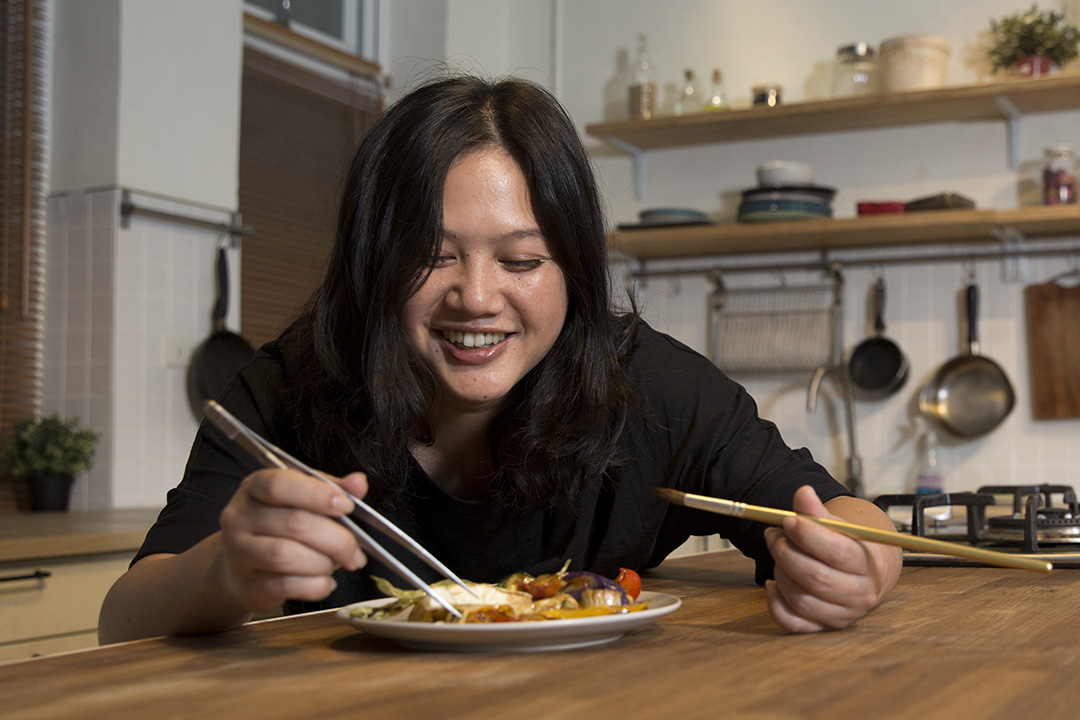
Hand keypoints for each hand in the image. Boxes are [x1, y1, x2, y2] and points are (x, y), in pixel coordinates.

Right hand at [217, 469, 368, 612]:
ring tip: (336, 565)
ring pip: (285, 556)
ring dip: (323, 563)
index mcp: (255, 486)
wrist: (241, 568)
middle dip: (336, 539)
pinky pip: (284, 585)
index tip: (346, 506)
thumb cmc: (278, 526)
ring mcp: (238, 552)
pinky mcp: (246, 585)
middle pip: (293, 524)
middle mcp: (240, 517)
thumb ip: (331, 489)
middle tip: (356, 553)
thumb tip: (358, 483)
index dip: (317, 495)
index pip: (280, 485)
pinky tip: (324, 582)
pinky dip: (314, 586)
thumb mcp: (302, 498)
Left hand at [763, 485, 901, 632]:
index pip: (837, 552)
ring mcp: (841, 616)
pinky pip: (791, 622)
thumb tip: (803, 493)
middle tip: (773, 535)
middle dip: (786, 553)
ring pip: (800, 599)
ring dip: (780, 573)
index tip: (788, 520)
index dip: (808, 535)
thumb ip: (817, 511)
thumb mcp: (838, 525)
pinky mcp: (822, 628)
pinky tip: (773, 583)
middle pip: (816, 578)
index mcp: (868, 565)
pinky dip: (774, 602)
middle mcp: (860, 595)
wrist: (865, 574)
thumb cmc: (848, 546)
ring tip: (778, 554)